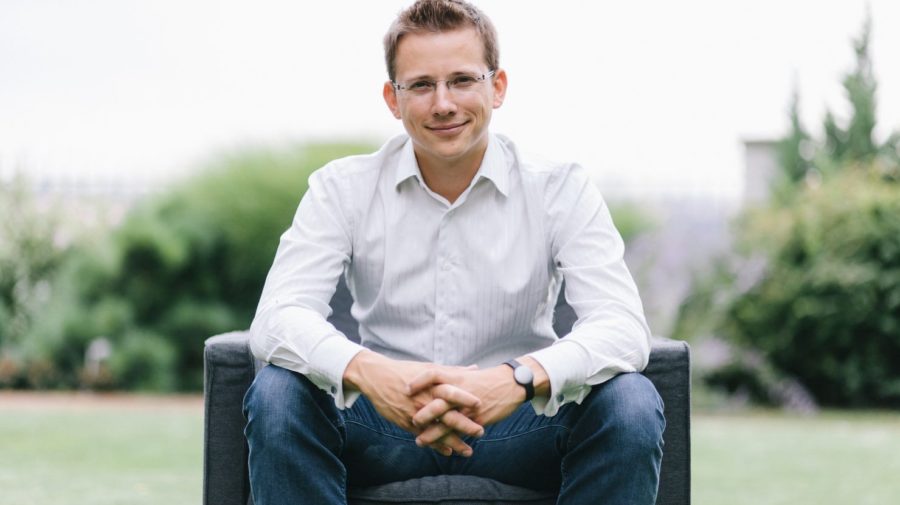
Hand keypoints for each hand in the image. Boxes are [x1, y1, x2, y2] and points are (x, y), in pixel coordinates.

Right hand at [343, 351, 483, 455]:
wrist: (377, 377)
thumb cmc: (405, 370)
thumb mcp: (429, 368)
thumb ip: (453, 371)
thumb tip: (475, 368)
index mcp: (431, 384)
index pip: (451, 392)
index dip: (465, 398)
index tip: (481, 404)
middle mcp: (424, 400)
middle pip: (447, 415)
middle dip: (465, 425)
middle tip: (481, 432)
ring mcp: (415, 413)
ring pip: (437, 431)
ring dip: (454, 442)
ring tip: (468, 451)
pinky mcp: (406, 422)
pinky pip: (423, 436)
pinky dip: (436, 445)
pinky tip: (447, 451)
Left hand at [407, 366, 527, 448]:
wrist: (511, 384)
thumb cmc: (486, 379)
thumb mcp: (467, 374)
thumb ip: (450, 376)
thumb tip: (434, 377)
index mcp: (457, 377)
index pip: (433, 374)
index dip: (418, 381)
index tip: (406, 389)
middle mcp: (461, 392)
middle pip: (437, 402)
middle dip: (423, 414)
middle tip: (411, 420)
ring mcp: (468, 408)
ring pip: (447, 423)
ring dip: (432, 434)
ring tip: (419, 442)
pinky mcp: (477, 420)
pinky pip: (461, 433)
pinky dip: (450, 442)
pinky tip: (443, 450)